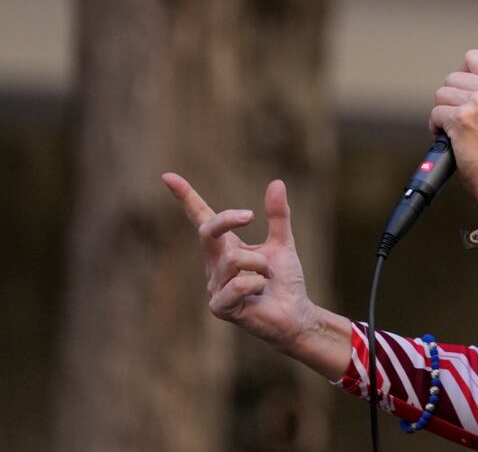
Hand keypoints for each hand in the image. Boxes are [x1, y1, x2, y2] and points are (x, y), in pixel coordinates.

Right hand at [162, 173, 315, 353]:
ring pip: (233, 259)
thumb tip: (276, 182)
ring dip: (260, 264)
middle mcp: (214, 265)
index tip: (168, 176)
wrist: (296, 314)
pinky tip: (260, 293)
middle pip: (208, 232)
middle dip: (227, 220)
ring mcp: (214, 286)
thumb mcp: (283, 243)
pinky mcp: (219, 307)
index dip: (186, 197)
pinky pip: (238, 283)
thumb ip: (278, 216)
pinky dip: (258, 283)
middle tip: (250, 216)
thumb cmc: (284, 282)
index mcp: (225, 247)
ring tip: (267, 277)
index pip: (201, 219)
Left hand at [429, 49, 477, 216]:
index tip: (465, 89)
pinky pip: (435, 114)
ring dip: (443, 113)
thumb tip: (459, 77)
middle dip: (451, 98)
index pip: (473, 57)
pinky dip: (437, 127)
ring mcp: (476, 102)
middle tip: (464, 118)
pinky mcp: (460, 119)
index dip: (463, 73)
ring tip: (458, 129)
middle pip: (452, 77)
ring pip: (441, 95)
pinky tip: (451, 138)